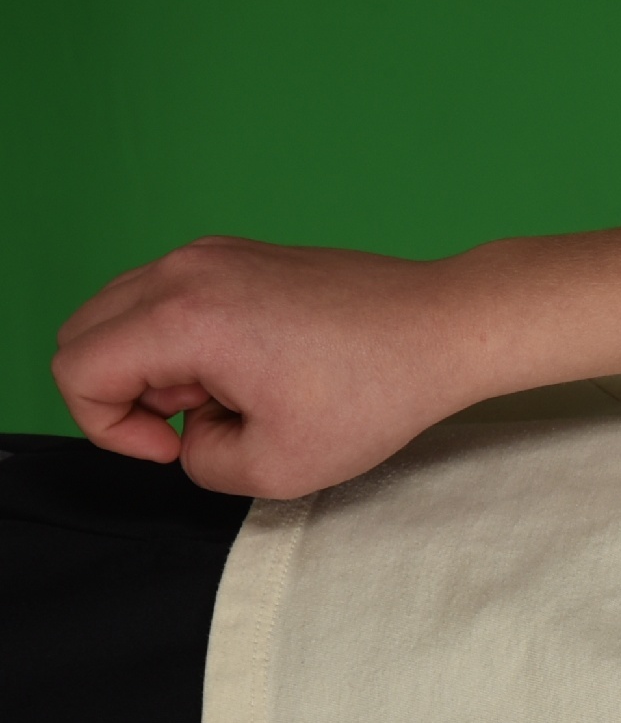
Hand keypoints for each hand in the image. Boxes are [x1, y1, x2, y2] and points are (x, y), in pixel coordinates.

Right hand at [52, 237, 486, 497]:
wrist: (443, 329)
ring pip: (124, 317)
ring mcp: (208, 255)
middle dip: (124, 395)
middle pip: (84, 335)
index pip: (76, 370)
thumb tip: (188, 435)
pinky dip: (187, 343)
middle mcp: (183, 271)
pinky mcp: (236, 256)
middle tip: (202, 422)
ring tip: (234, 395)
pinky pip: (169, 302)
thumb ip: (202, 463)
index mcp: (181, 317)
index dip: (110, 427)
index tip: (176, 447)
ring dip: (156, 368)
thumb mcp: (278, 468)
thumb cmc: (376, 392)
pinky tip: (255, 369)